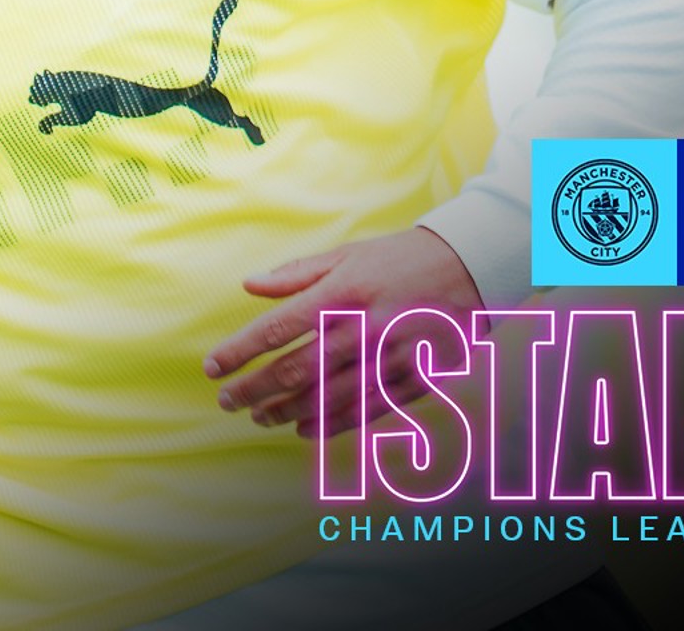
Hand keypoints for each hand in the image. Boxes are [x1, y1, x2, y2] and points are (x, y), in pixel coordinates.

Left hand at [202, 227, 482, 437]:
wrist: (471, 267)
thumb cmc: (400, 258)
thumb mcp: (347, 255)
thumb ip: (296, 275)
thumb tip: (248, 286)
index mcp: (340, 294)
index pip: (275, 329)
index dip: (239, 352)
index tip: (212, 367)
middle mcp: (362, 329)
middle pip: (294, 370)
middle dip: (254, 390)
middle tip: (227, 401)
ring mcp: (389, 358)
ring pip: (325, 398)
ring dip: (285, 411)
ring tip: (259, 418)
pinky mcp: (414, 379)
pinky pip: (364, 410)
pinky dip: (329, 423)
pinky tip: (303, 428)